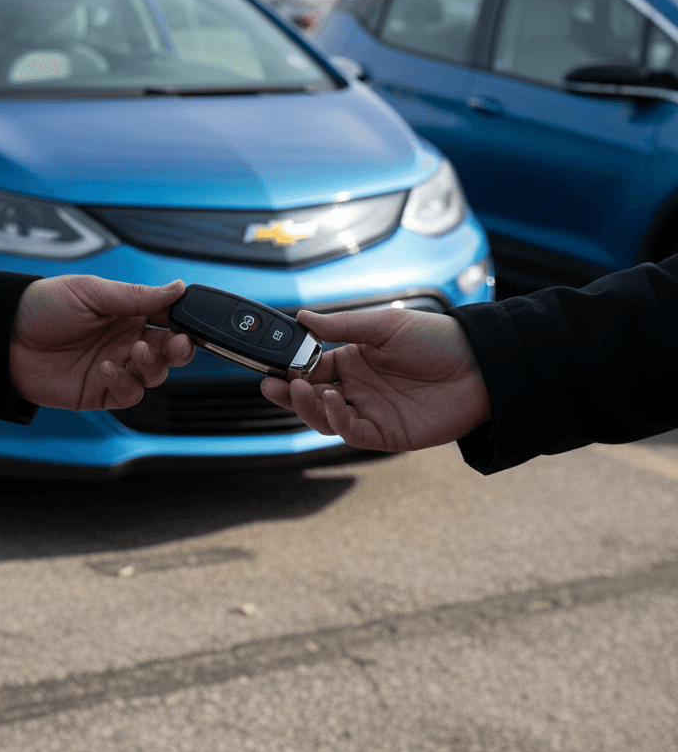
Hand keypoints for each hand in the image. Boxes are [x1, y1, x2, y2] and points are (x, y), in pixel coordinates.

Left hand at [10, 276, 195, 410]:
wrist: (3, 338)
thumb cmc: (41, 306)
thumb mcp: (91, 292)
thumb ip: (137, 296)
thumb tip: (178, 288)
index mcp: (126, 312)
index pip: (167, 318)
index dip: (182, 322)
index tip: (187, 322)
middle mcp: (124, 340)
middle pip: (169, 351)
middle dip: (178, 349)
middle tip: (174, 344)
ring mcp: (114, 367)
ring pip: (154, 375)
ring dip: (153, 365)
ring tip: (134, 351)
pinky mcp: (99, 392)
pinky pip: (128, 395)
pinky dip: (125, 384)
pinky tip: (106, 368)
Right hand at [259, 308, 490, 450]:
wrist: (480, 366)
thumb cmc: (436, 339)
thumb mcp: (384, 325)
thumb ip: (341, 326)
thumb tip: (302, 318)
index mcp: (354, 361)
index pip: (311, 368)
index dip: (290, 369)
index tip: (272, 366)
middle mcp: (358, 389)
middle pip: (312, 397)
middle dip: (289, 393)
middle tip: (271, 385)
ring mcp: (371, 412)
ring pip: (326, 418)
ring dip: (308, 406)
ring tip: (302, 390)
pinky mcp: (387, 434)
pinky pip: (352, 432)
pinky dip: (336, 420)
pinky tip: (330, 401)